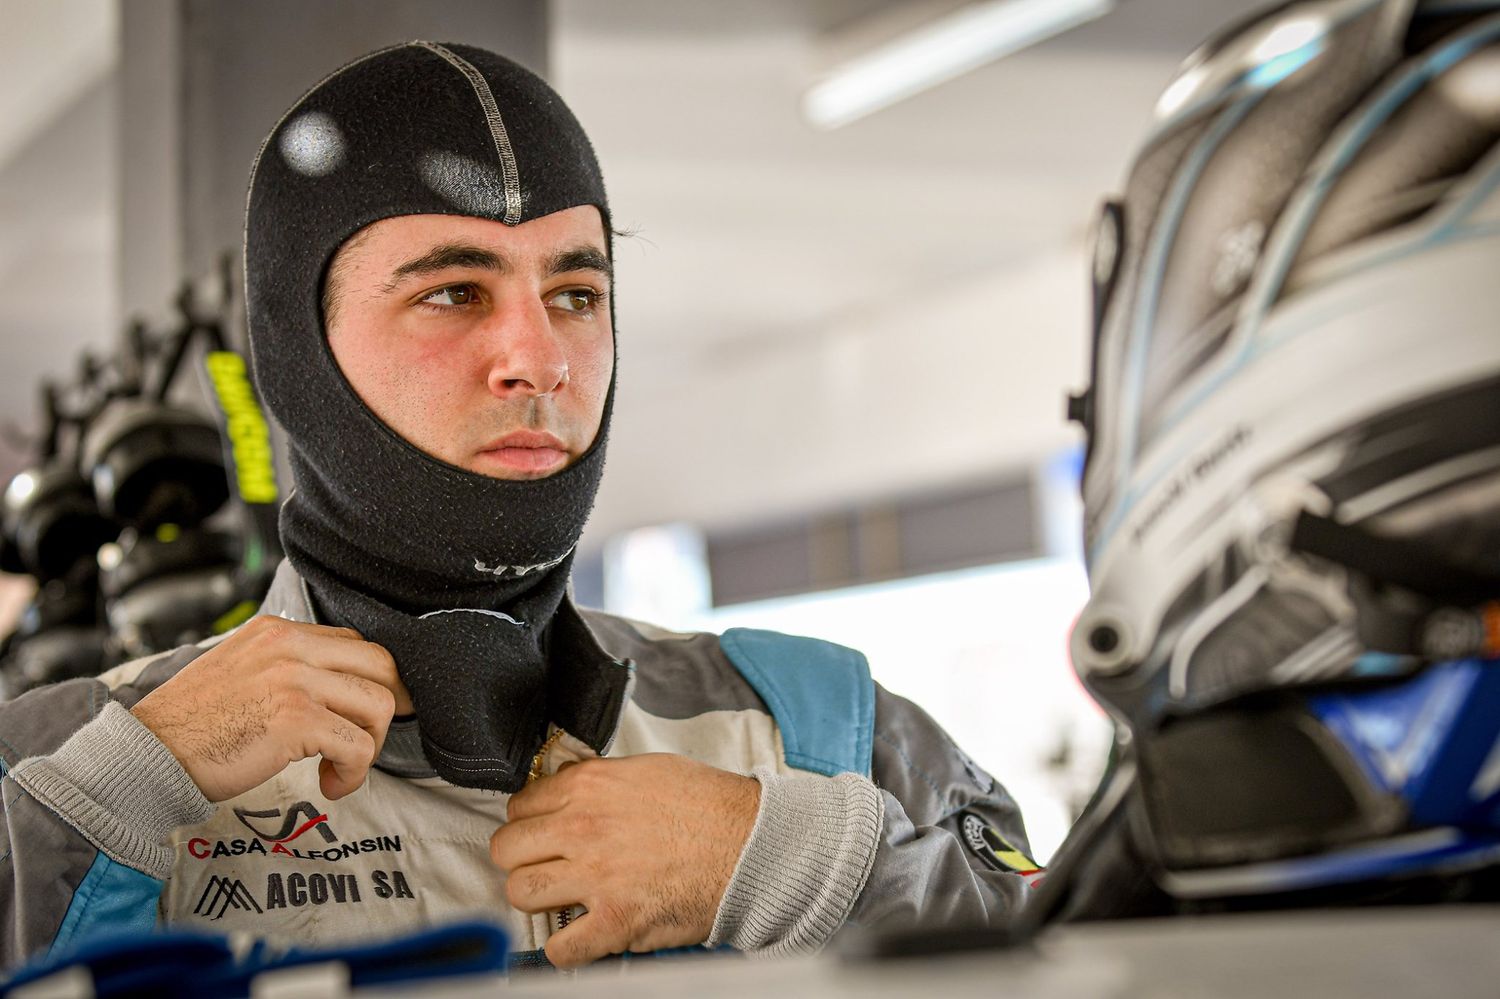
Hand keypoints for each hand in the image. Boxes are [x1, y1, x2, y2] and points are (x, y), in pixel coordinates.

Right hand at [130, 615, 413, 802]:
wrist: (147, 755)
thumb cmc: (192, 725)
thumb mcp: (240, 670)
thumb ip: (285, 666)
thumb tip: (338, 686)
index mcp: (277, 630)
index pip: (353, 642)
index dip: (372, 680)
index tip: (369, 712)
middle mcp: (289, 646)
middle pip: (381, 663)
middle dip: (390, 705)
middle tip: (373, 738)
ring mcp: (294, 680)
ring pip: (378, 704)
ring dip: (371, 744)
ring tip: (342, 768)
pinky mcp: (296, 720)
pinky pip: (358, 745)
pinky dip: (355, 772)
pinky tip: (332, 785)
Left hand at [490, 753, 760, 967]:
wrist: (752, 845)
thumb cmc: (711, 806)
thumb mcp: (648, 769)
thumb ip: (601, 780)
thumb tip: (572, 789)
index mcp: (590, 786)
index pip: (520, 805)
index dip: (529, 822)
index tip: (541, 833)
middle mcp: (583, 827)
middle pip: (508, 848)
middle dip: (522, 859)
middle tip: (545, 866)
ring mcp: (596, 876)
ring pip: (521, 893)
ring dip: (537, 899)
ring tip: (560, 899)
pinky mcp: (615, 921)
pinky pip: (559, 949)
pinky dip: (565, 949)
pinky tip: (580, 936)